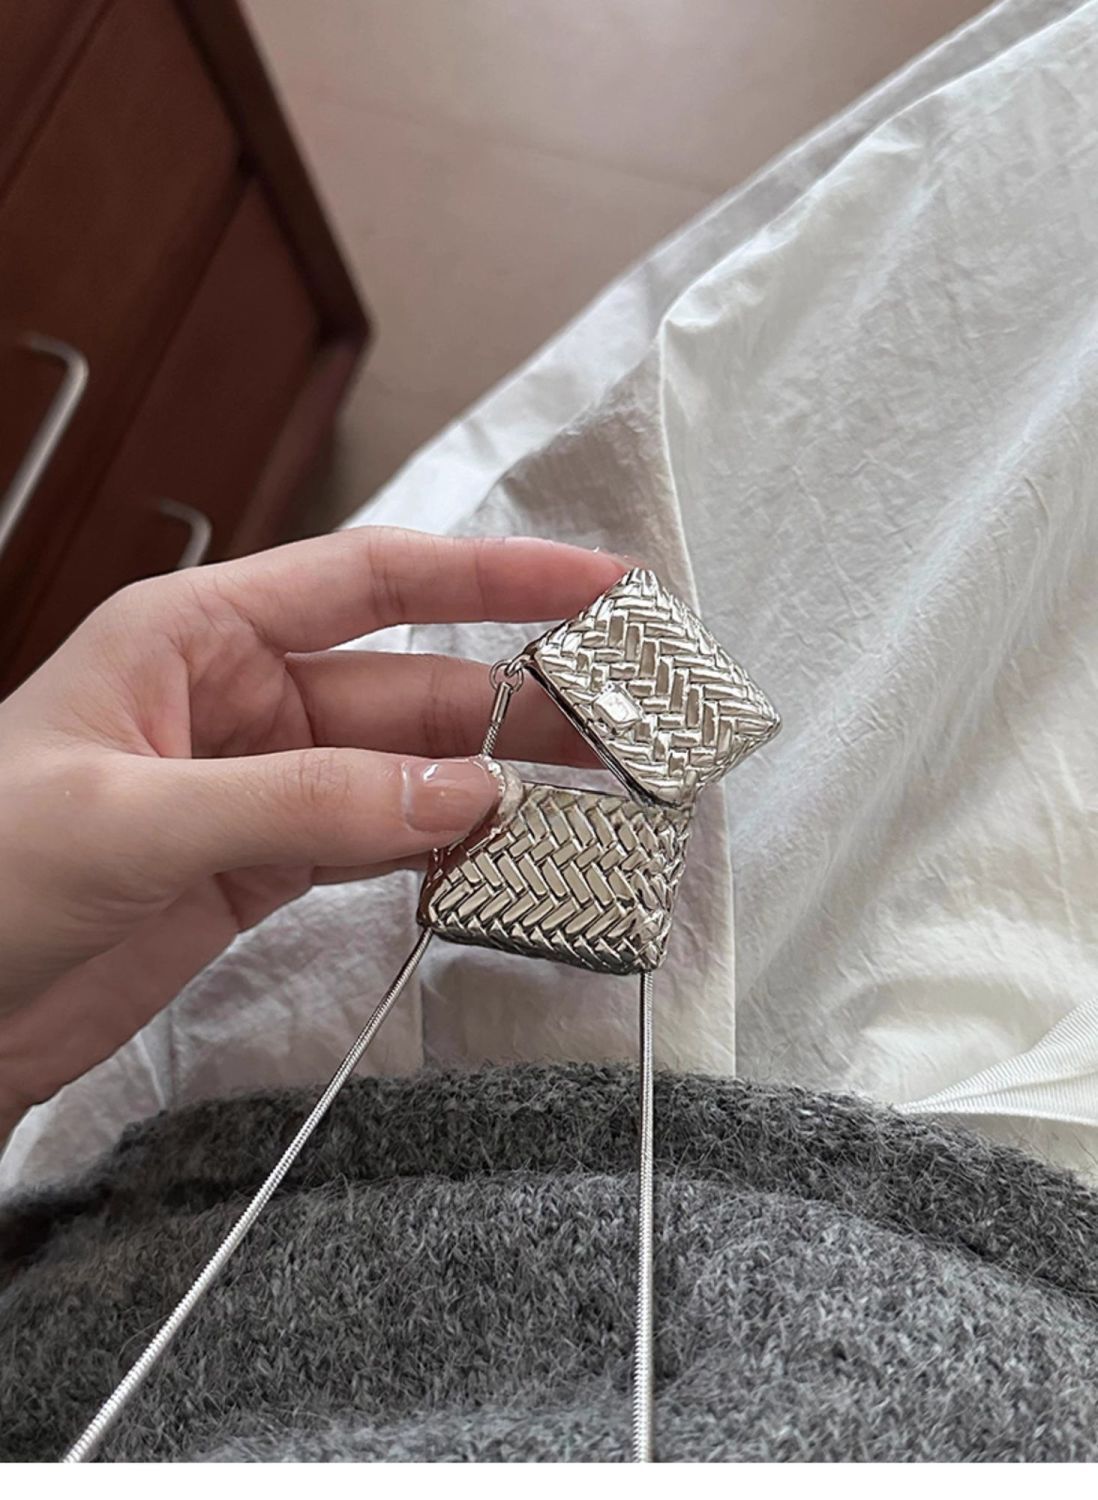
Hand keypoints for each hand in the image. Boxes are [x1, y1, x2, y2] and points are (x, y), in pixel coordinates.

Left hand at [0, 527, 623, 1139]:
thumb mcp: (133, 821)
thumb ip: (303, 801)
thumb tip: (464, 798)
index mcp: (197, 636)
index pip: (372, 581)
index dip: (493, 574)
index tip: (596, 582)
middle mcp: (241, 699)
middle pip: (412, 687)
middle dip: (518, 705)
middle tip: (624, 732)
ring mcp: (259, 787)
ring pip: (407, 772)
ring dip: (493, 787)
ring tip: (591, 803)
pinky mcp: (261, 866)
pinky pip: (378, 840)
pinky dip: (442, 851)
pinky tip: (502, 859)